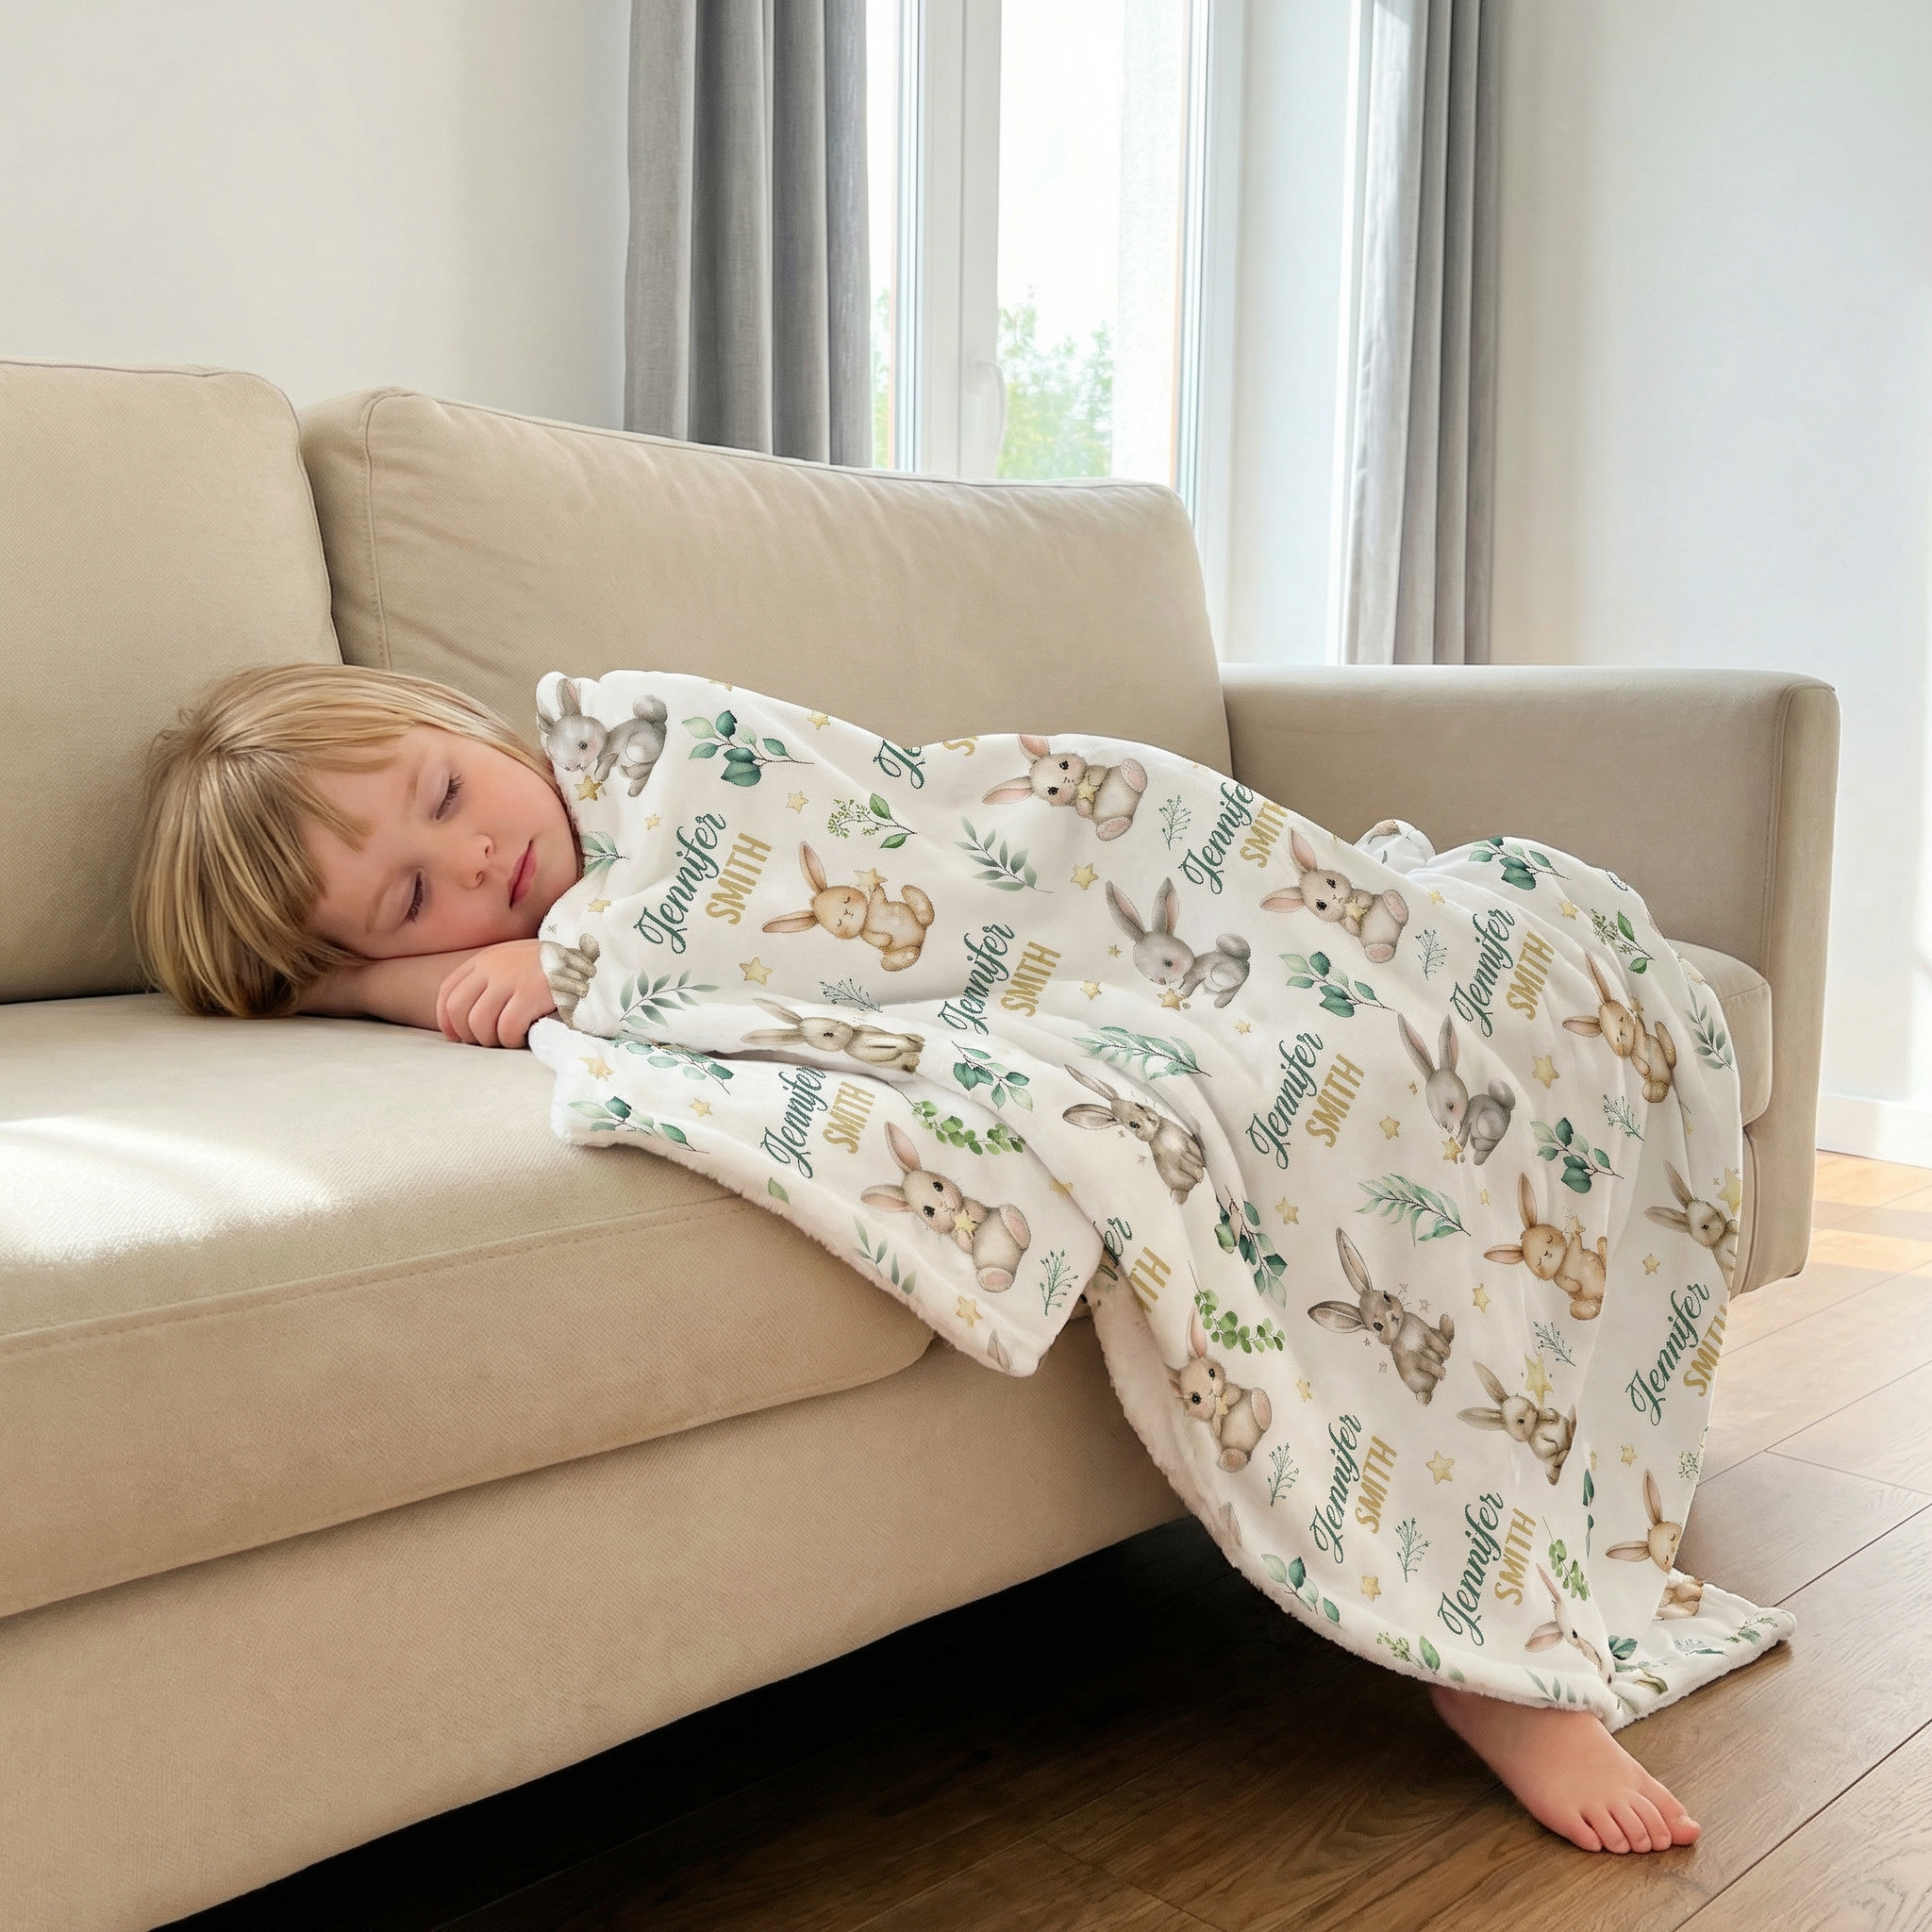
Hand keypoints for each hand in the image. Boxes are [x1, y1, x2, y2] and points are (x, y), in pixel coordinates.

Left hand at [435, 939, 556, 1047]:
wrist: (588, 958)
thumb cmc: (551, 969)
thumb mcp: (514, 964)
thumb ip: (490, 981)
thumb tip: (467, 1020)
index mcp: (485, 959)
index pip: (448, 991)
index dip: (446, 1020)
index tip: (456, 1037)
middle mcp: (492, 967)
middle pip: (458, 1009)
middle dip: (468, 1034)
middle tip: (487, 1042)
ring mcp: (511, 979)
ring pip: (479, 1023)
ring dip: (490, 1040)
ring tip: (507, 1040)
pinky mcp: (530, 994)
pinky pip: (507, 1028)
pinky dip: (511, 1040)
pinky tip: (523, 1038)